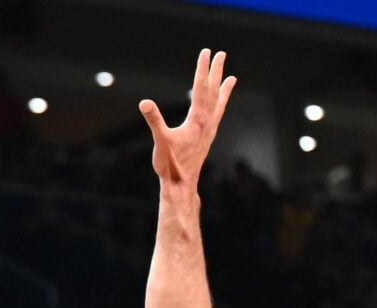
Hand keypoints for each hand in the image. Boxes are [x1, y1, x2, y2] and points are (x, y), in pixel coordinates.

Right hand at [138, 50, 235, 190]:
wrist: (181, 185)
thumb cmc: (170, 165)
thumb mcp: (160, 141)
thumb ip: (154, 120)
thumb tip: (144, 103)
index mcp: (197, 120)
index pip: (200, 88)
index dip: (202, 69)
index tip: (206, 52)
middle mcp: (207, 123)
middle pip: (213, 91)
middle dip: (216, 72)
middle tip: (221, 54)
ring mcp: (209, 131)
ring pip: (218, 104)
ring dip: (223, 89)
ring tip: (231, 78)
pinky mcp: (207, 139)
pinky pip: (217, 116)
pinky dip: (220, 106)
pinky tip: (219, 106)